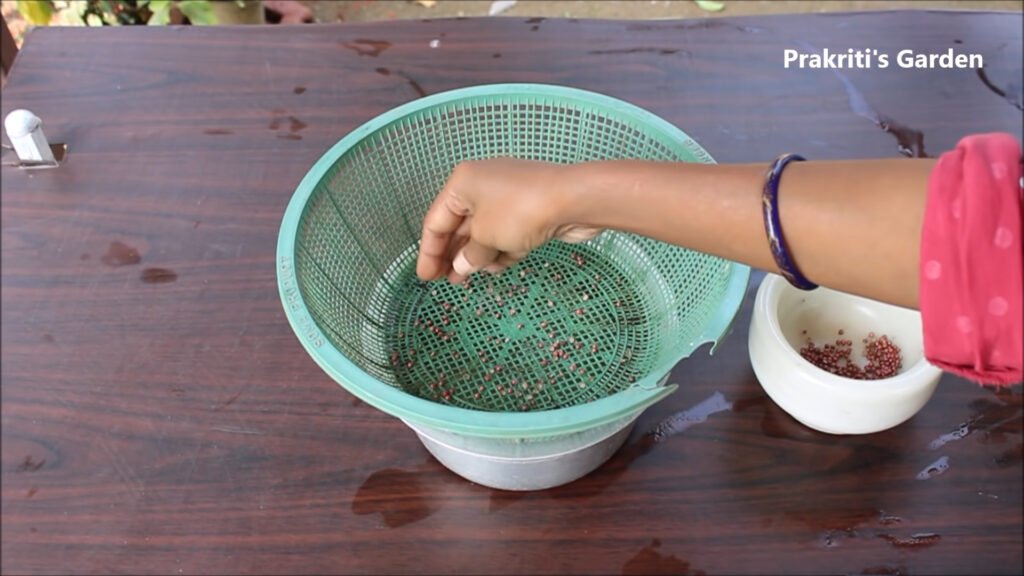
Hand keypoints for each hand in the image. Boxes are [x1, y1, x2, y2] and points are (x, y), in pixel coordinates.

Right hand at [415, 158, 601, 283]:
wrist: (573, 199)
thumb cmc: (518, 211)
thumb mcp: (485, 237)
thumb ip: (469, 255)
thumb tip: (461, 266)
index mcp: (463, 183)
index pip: (436, 220)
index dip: (429, 252)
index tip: (425, 277)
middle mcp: (482, 185)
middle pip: (459, 226)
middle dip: (453, 255)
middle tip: (446, 281)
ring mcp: (508, 197)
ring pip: (484, 232)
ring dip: (477, 255)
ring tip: (467, 280)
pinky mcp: (529, 210)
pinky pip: (506, 233)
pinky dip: (500, 250)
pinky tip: (496, 269)